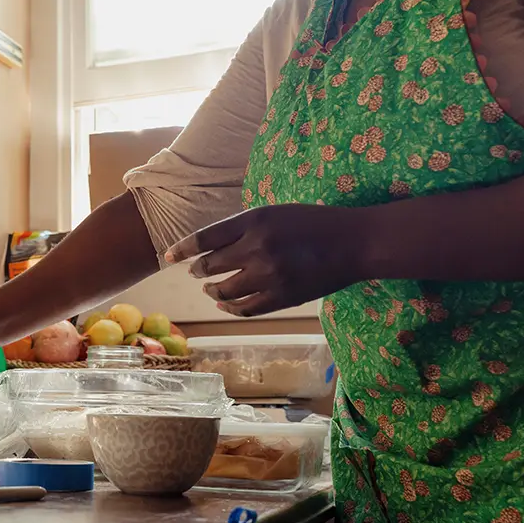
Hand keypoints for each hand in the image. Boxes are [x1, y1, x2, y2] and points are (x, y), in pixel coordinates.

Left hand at [165, 204, 364, 316]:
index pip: (205, 238)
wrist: (354, 243)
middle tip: (196, 272)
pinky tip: (227, 304)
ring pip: (224, 291)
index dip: (183, 248)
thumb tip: (210, 247)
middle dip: (199, 271)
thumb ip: (243, 228)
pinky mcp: (281, 297)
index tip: (169, 256)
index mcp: (254, 221)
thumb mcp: (274, 213)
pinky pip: (245, 308)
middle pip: (211, 266)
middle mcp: (257, 248)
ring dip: (212, 291)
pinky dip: (231, 308)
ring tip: (209, 290)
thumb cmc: (313, 223)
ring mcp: (269, 276)